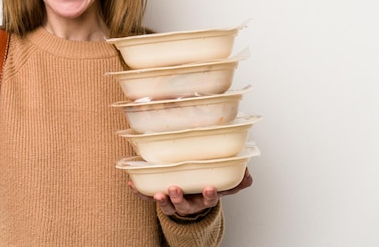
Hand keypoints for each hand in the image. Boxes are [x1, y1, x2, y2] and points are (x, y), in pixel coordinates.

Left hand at [127, 167, 252, 216]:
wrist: (192, 199)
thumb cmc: (205, 186)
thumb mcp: (223, 184)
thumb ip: (237, 180)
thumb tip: (247, 174)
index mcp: (204, 199)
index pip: (209, 199)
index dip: (209, 195)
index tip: (208, 188)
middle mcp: (189, 204)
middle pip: (184, 206)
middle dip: (179, 198)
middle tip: (175, 189)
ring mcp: (173, 203)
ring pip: (167, 207)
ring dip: (162, 200)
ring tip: (158, 192)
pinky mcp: (159, 198)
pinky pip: (147, 197)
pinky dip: (139, 192)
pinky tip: (131, 184)